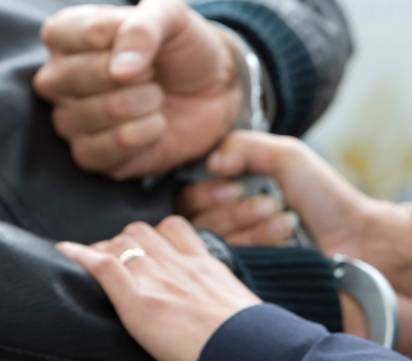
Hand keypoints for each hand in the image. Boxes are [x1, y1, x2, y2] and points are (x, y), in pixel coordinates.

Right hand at [34, 0, 242, 178]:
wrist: (216, 90)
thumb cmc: (184, 48)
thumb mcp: (171, 18)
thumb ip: (142, 29)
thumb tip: (119, 72)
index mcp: (66, 35)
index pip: (67, 35)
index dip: (116, 43)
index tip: (147, 43)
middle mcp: (59, 78)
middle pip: (71, 79)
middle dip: (130, 78)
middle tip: (155, 76)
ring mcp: (71, 119)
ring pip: (85, 117)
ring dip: (138, 107)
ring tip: (158, 98)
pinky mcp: (93, 155)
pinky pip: (96, 153)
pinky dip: (137, 138)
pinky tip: (157, 125)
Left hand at [57, 217, 260, 360]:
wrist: (245, 351)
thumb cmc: (250, 339)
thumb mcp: (243, 307)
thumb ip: (226, 298)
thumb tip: (229, 311)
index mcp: (206, 266)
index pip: (174, 229)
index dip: (156, 235)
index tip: (148, 249)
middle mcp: (180, 265)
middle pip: (142, 231)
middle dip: (126, 241)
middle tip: (118, 262)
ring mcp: (159, 280)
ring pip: (122, 242)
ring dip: (106, 249)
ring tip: (96, 264)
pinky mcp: (139, 302)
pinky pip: (104, 266)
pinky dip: (81, 255)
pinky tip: (66, 250)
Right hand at [180, 131, 411, 294]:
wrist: (358, 238)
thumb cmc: (325, 196)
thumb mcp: (288, 156)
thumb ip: (244, 146)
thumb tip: (210, 162)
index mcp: (233, 196)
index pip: (190, 200)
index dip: (208, 193)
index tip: (235, 186)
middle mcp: (231, 227)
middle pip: (199, 224)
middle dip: (236, 211)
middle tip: (272, 204)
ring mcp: (241, 256)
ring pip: (216, 246)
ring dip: (254, 228)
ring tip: (287, 221)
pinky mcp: (252, 279)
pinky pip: (232, 268)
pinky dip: (259, 247)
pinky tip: (286, 239)